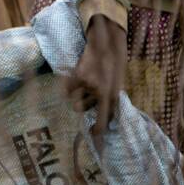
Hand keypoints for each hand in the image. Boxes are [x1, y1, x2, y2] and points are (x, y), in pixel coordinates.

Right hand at [65, 15, 126, 130]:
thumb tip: (108, 121)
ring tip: (85, 82)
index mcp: (110, 96)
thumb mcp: (116, 88)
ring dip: (76, 94)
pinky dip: (69, 85)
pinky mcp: (76, 76)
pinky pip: (66, 89)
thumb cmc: (112, 70)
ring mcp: (86, 84)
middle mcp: (98, 92)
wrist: (106, 48)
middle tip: (87, 94)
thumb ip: (111, 103)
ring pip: (73, 98)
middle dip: (81, 104)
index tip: (92, 136)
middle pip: (80, 109)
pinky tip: (77, 76)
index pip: (104, 118)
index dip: (98, 130)